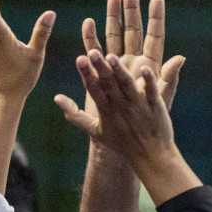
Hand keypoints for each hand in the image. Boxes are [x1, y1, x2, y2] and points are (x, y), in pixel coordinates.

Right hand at [57, 50, 197, 202]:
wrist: (150, 158)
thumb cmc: (121, 145)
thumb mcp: (95, 132)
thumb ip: (75, 115)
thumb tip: (56, 98)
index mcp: (106, 111)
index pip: (94, 89)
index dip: (87, 75)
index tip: (79, 59)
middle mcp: (120, 107)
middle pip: (109, 85)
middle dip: (100, 69)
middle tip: (92, 53)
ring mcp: (138, 106)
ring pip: (127, 86)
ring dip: (120, 71)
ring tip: (112, 57)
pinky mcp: (155, 107)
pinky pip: (151, 92)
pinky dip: (148, 82)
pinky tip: (145, 69)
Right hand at [70, 0, 185, 130]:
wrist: (128, 138)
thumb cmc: (148, 120)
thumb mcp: (160, 98)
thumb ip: (169, 78)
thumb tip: (181, 58)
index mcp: (149, 66)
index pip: (154, 37)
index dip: (156, 19)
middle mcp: (132, 62)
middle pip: (132, 31)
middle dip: (131, 10)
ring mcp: (116, 66)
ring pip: (113, 36)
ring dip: (112, 17)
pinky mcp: (101, 74)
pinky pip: (95, 52)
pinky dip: (91, 37)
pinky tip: (89, 23)